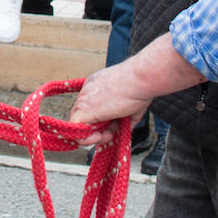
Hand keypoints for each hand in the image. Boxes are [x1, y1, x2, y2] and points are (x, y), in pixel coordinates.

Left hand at [67, 34, 204, 146]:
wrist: (140, 79)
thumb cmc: (139, 88)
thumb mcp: (128, 104)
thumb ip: (121, 118)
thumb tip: (120, 130)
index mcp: (96, 87)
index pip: (90, 108)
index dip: (99, 121)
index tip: (111, 126)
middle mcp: (87, 92)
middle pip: (84, 116)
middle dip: (97, 129)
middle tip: (110, 133)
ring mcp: (84, 100)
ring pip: (80, 125)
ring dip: (95, 136)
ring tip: (109, 134)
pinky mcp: (85, 110)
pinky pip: (76, 129)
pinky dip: (86, 138)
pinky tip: (99, 137)